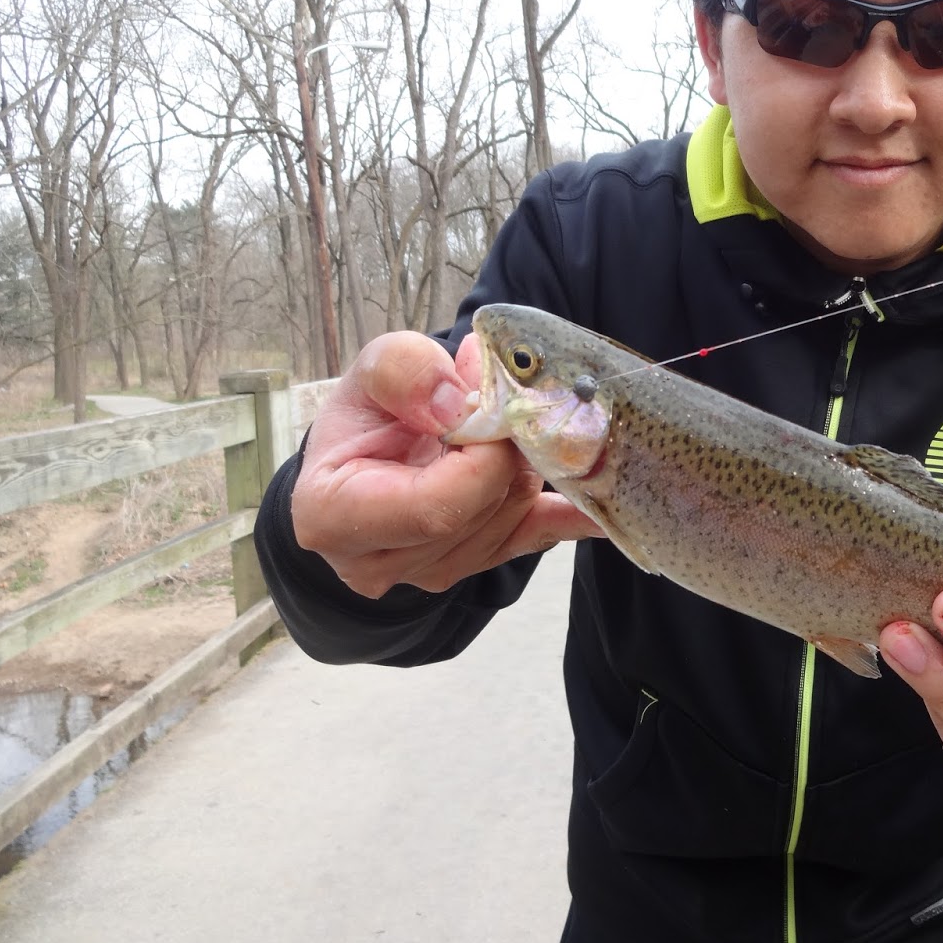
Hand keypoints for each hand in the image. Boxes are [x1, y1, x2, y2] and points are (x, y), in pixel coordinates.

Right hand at [291, 330, 599, 597]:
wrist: (368, 454)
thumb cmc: (366, 414)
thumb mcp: (369, 370)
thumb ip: (403, 371)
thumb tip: (454, 405)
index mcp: (335, 516)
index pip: (438, 505)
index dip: (482, 455)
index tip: (483, 402)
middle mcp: (381, 562)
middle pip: (485, 509)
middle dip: (508, 449)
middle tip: (503, 398)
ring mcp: (432, 572)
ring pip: (515, 517)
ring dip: (524, 462)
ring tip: (500, 422)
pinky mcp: (477, 564)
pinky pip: (541, 536)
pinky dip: (575, 512)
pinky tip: (606, 504)